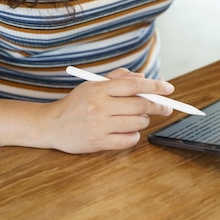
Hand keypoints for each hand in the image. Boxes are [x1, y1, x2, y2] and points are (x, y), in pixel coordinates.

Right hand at [43, 68, 174, 153]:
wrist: (51, 125)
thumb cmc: (77, 103)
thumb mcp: (93, 85)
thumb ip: (118, 79)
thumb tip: (143, 77)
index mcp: (99, 89)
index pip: (134, 85)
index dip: (155, 86)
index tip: (169, 89)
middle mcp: (99, 106)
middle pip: (140, 104)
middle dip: (159, 106)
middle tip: (167, 107)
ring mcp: (99, 125)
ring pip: (138, 122)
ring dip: (144, 120)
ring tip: (137, 118)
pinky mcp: (98, 143)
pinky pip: (129, 139)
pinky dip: (134, 136)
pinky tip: (128, 131)